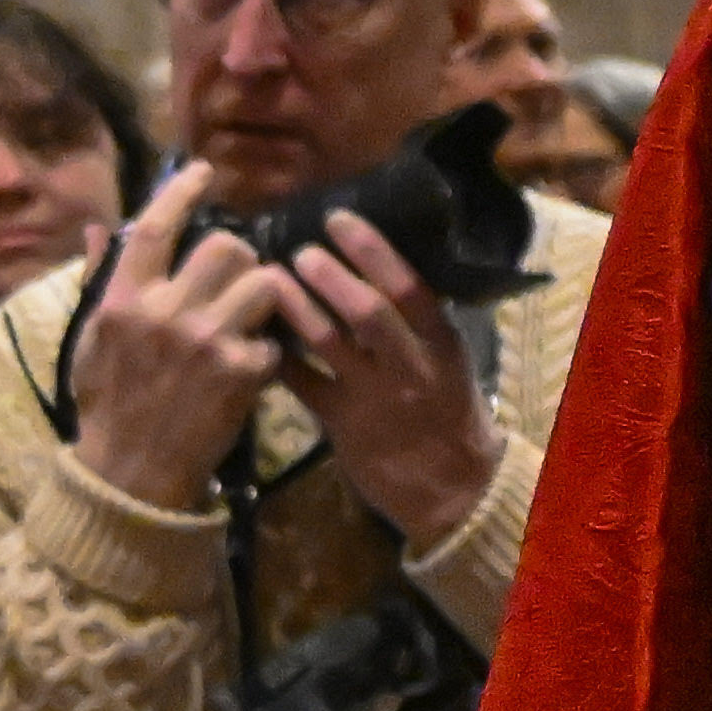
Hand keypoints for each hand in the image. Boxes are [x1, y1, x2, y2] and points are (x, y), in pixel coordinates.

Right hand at [60, 165, 296, 512]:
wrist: (131, 472)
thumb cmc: (107, 401)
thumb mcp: (90, 339)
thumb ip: (101, 280)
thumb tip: (97, 229)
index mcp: (124, 299)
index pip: (154, 227)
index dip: (182, 192)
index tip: (204, 172)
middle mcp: (166, 312)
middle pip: (227, 247)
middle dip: (238, 258)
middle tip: (234, 278)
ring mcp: (207, 341)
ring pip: (265, 283)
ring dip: (264, 296)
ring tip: (250, 317)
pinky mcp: (242, 373)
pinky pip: (274, 338)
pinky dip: (268, 350)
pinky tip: (251, 366)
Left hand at [268, 212, 500, 553]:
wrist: (453, 490)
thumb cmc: (450, 415)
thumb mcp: (448, 364)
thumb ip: (417, 325)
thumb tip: (376, 268)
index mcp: (440, 344)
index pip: (409, 287)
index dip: (372, 250)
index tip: (338, 220)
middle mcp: (409, 366)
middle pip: (369, 312)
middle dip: (331, 276)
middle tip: (299, 248)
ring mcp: (374, 397)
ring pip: (330, 344)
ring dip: (298, 307)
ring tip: (270, 278)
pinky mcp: (342, 425)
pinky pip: (303, 385)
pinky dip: (279, 357)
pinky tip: (258, 333)